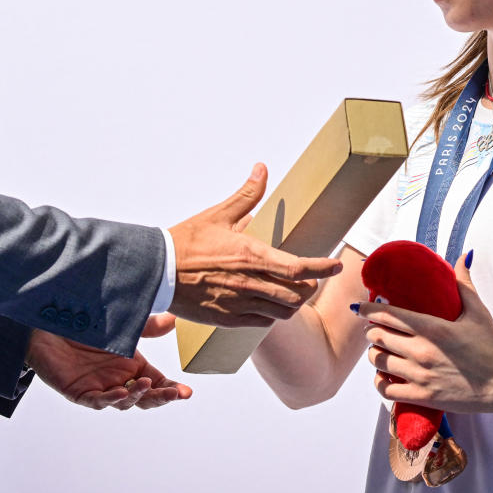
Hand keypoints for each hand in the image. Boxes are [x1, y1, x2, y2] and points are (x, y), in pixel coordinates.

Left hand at [26, 328, 192, 410]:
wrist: (48, 324)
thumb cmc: (85, 326)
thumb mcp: (123, 323)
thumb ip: (148, 326)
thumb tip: (175, 318)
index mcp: (132, 367)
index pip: (158, 383)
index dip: (172, 389)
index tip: (187, 392)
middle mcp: (119, 380)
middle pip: (145, 397)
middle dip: (160, 397)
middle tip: (174, 394)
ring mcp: (100, 388)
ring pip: (124, 402)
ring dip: (137, 396)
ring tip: (146, 384)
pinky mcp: (79, 392)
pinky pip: (98, 400)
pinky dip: (111, 398)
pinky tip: (122, 392)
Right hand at [168, 163, 342, 328]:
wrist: (156, 270)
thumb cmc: (187, 241)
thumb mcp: (219, 213)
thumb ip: (247, 194)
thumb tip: (261, 169)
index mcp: (252, 255)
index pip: (299, 267)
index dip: (323, 268)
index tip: (336, 265)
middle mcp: (250, 283)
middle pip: (297, 294)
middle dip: (309, 287)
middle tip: (311, 278)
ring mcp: (239, 304)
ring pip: (282, 312)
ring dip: (292, 303)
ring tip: (292, 292)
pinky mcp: (228, 319)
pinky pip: (262, 323)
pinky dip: (272, 315)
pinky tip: (268, 305)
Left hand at [357, 251, 492, 415]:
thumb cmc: (491, 346)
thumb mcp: (478, 311)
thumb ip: (463, 283)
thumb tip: (461, 256)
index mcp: (433, 327)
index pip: (388, 314)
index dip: (367, 309)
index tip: (358, 307)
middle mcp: (422, 351)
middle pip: (377, 336)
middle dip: (372, 330)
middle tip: (374, 329)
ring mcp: (421, 375)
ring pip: (378, 361)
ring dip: (375, 354)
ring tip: (380, 350)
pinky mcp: (423, 396)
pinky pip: (386, 390)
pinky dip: (379, 382)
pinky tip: (384, 376)